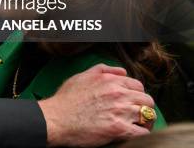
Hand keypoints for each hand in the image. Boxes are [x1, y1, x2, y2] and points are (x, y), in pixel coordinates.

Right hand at [38, 64, 153, 146]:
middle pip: (147, 100)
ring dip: (144, 121)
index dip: (136, 94)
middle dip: (143, 107)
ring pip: (148, 115)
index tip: (132, 101)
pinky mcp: (119, 129)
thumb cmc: (65, 100)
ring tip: (137, 125)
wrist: (56, 119)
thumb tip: (121, 71)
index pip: (137, 85)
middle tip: (137, 114)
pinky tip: (133, 133)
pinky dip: (141, 133)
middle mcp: (118, 94)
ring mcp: (120, 111)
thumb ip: (102, 70)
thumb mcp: (80, 76)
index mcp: (110, 80)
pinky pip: (142, 132)